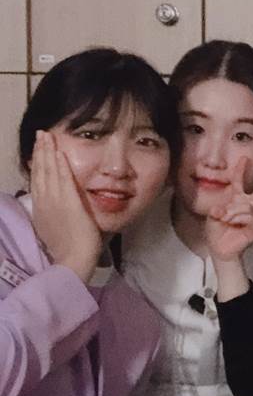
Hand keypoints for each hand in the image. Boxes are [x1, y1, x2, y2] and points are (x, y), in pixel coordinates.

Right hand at [30, 131, 100, 282]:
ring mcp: (55, 201)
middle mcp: (44, 202)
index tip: (38, 150)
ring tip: (47, 136)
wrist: (72, 260)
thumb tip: (57, 208)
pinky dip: (61, 164)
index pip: (38, 181)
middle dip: (40, 152)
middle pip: (41, 172)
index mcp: (41, 208)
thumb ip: (54, 214)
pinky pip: (64, 179)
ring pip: (49, 171)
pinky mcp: (68, 203)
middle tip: (41, 134)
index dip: (38, 164)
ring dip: (48, 152)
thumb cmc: (68, 248)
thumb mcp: (53, 227)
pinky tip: (60, 152)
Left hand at [206, 157, 252, 261]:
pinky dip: (238, 221)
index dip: (240, 170)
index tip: (244, 159)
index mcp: (236, 200)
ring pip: (246, 207)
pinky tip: (235, 226)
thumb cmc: (217, 231)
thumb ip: (215, 211)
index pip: (238, 182)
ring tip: (226, 221)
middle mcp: (248, 205)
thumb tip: (219, 209)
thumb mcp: (211, 218)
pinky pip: (249, 218)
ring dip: (232, 214)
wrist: (220, 249)